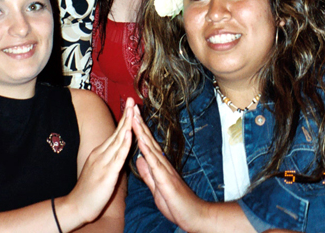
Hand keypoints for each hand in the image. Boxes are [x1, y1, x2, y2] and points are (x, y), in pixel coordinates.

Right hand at [64, 97, 134, 224]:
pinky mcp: (107, 173)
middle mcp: (101, 154)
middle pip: (117, 132)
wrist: (76, 205)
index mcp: (101, 153)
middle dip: (125, 115)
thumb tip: (115, 151)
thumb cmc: (89, 190)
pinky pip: (118, 156)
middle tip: (131, 100)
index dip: (124, 120)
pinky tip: (129, 134)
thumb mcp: (98, 169)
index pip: (115, 133)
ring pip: (118, 140)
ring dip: (126, 124)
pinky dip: (124, 144)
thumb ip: (107, 159)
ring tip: (132, 110)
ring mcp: (104, 162)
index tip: (130, 106)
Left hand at [131, 104, 210, 231]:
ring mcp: (165, 170)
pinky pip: (155, 163)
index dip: (138, 130)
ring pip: (151, 147)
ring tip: (134, 117)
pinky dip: (147, 150)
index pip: (146, 144)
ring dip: (142, 132)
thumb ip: (148, 173)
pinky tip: (141, 141)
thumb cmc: (176, 204)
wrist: (193, 216)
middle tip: (132, 107)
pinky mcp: (166, 179)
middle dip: (139, 124)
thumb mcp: (157, 187)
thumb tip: (139, 159)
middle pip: (149, 140)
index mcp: (158, 166)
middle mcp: (162, 164)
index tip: (131, 116)